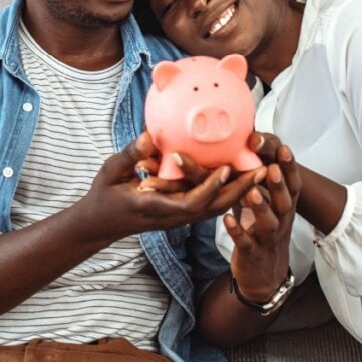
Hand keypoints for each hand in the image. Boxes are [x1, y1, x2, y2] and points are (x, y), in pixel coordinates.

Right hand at [73, 132, 266, 245]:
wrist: (100, 224)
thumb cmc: (103, 195)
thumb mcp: (110, 171)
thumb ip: (131, 155)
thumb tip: (150, 137)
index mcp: (156, 207)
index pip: (192, 202)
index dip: (212, 186)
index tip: (227, 167)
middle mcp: (172, 215)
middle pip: (214, 208)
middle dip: (240, 191)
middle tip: (262, 170)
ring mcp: (178, 216)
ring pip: (215, 208)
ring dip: (238, 192)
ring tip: (259, 170)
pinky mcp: (179, 212)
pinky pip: (207, 204)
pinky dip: (225, 192)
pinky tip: (238, 176)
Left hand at [223, 132, 300, 302]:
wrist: (263, 274)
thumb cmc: (261, 230)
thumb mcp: (267, 205)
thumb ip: (261, 181)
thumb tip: (251, 148)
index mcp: (283, 207)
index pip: (292, 185)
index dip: (289, 168)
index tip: (284, 147)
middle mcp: (280, 222)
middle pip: (284, 202)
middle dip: (279, 184)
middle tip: (271, 167)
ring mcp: (267, 238)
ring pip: (268, 222)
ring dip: (261, 207)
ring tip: (250, 192)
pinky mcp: (252, 253)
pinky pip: (246, 242)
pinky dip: (237, 231)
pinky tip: (227, 220)